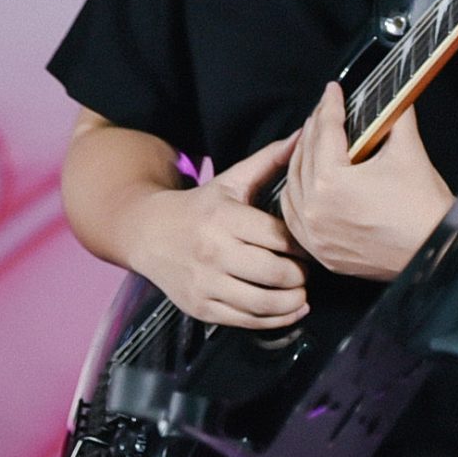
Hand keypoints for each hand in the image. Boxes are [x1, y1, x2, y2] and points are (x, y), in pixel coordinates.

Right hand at [126, 133, 306, 329]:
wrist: (147, 233)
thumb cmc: (199, 207)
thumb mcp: (231, 180)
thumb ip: (269, 160)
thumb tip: (305, 135)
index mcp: (224, 218)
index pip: (279, 238)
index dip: (302, 245)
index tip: (309, 246)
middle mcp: (214, 252)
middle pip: (276, 273)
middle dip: (301, 276)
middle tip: (306, 271)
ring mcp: (206, 284)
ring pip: (264, 303)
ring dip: (293, 302)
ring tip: (301, 292)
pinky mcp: (202, 308)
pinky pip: (248, 321)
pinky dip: (276, 320)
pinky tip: (290, 310)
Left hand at [279, 82, 453, 281]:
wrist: (438, 252)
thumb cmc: (425, 208)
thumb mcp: (408, 150)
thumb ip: (394, 115)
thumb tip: (391, 94)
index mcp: (332, 183)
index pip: (325, 131)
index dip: (330, 104)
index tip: (333, 90)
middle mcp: (315, 210)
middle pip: (305, 155)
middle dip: (315, 128)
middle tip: (325, 110)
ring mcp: (315, 235)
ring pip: (293, 184)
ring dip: (301, 159)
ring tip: (315, 141)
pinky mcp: (321, 252)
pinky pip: (295, 216)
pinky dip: (297, 194)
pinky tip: (306, 180)